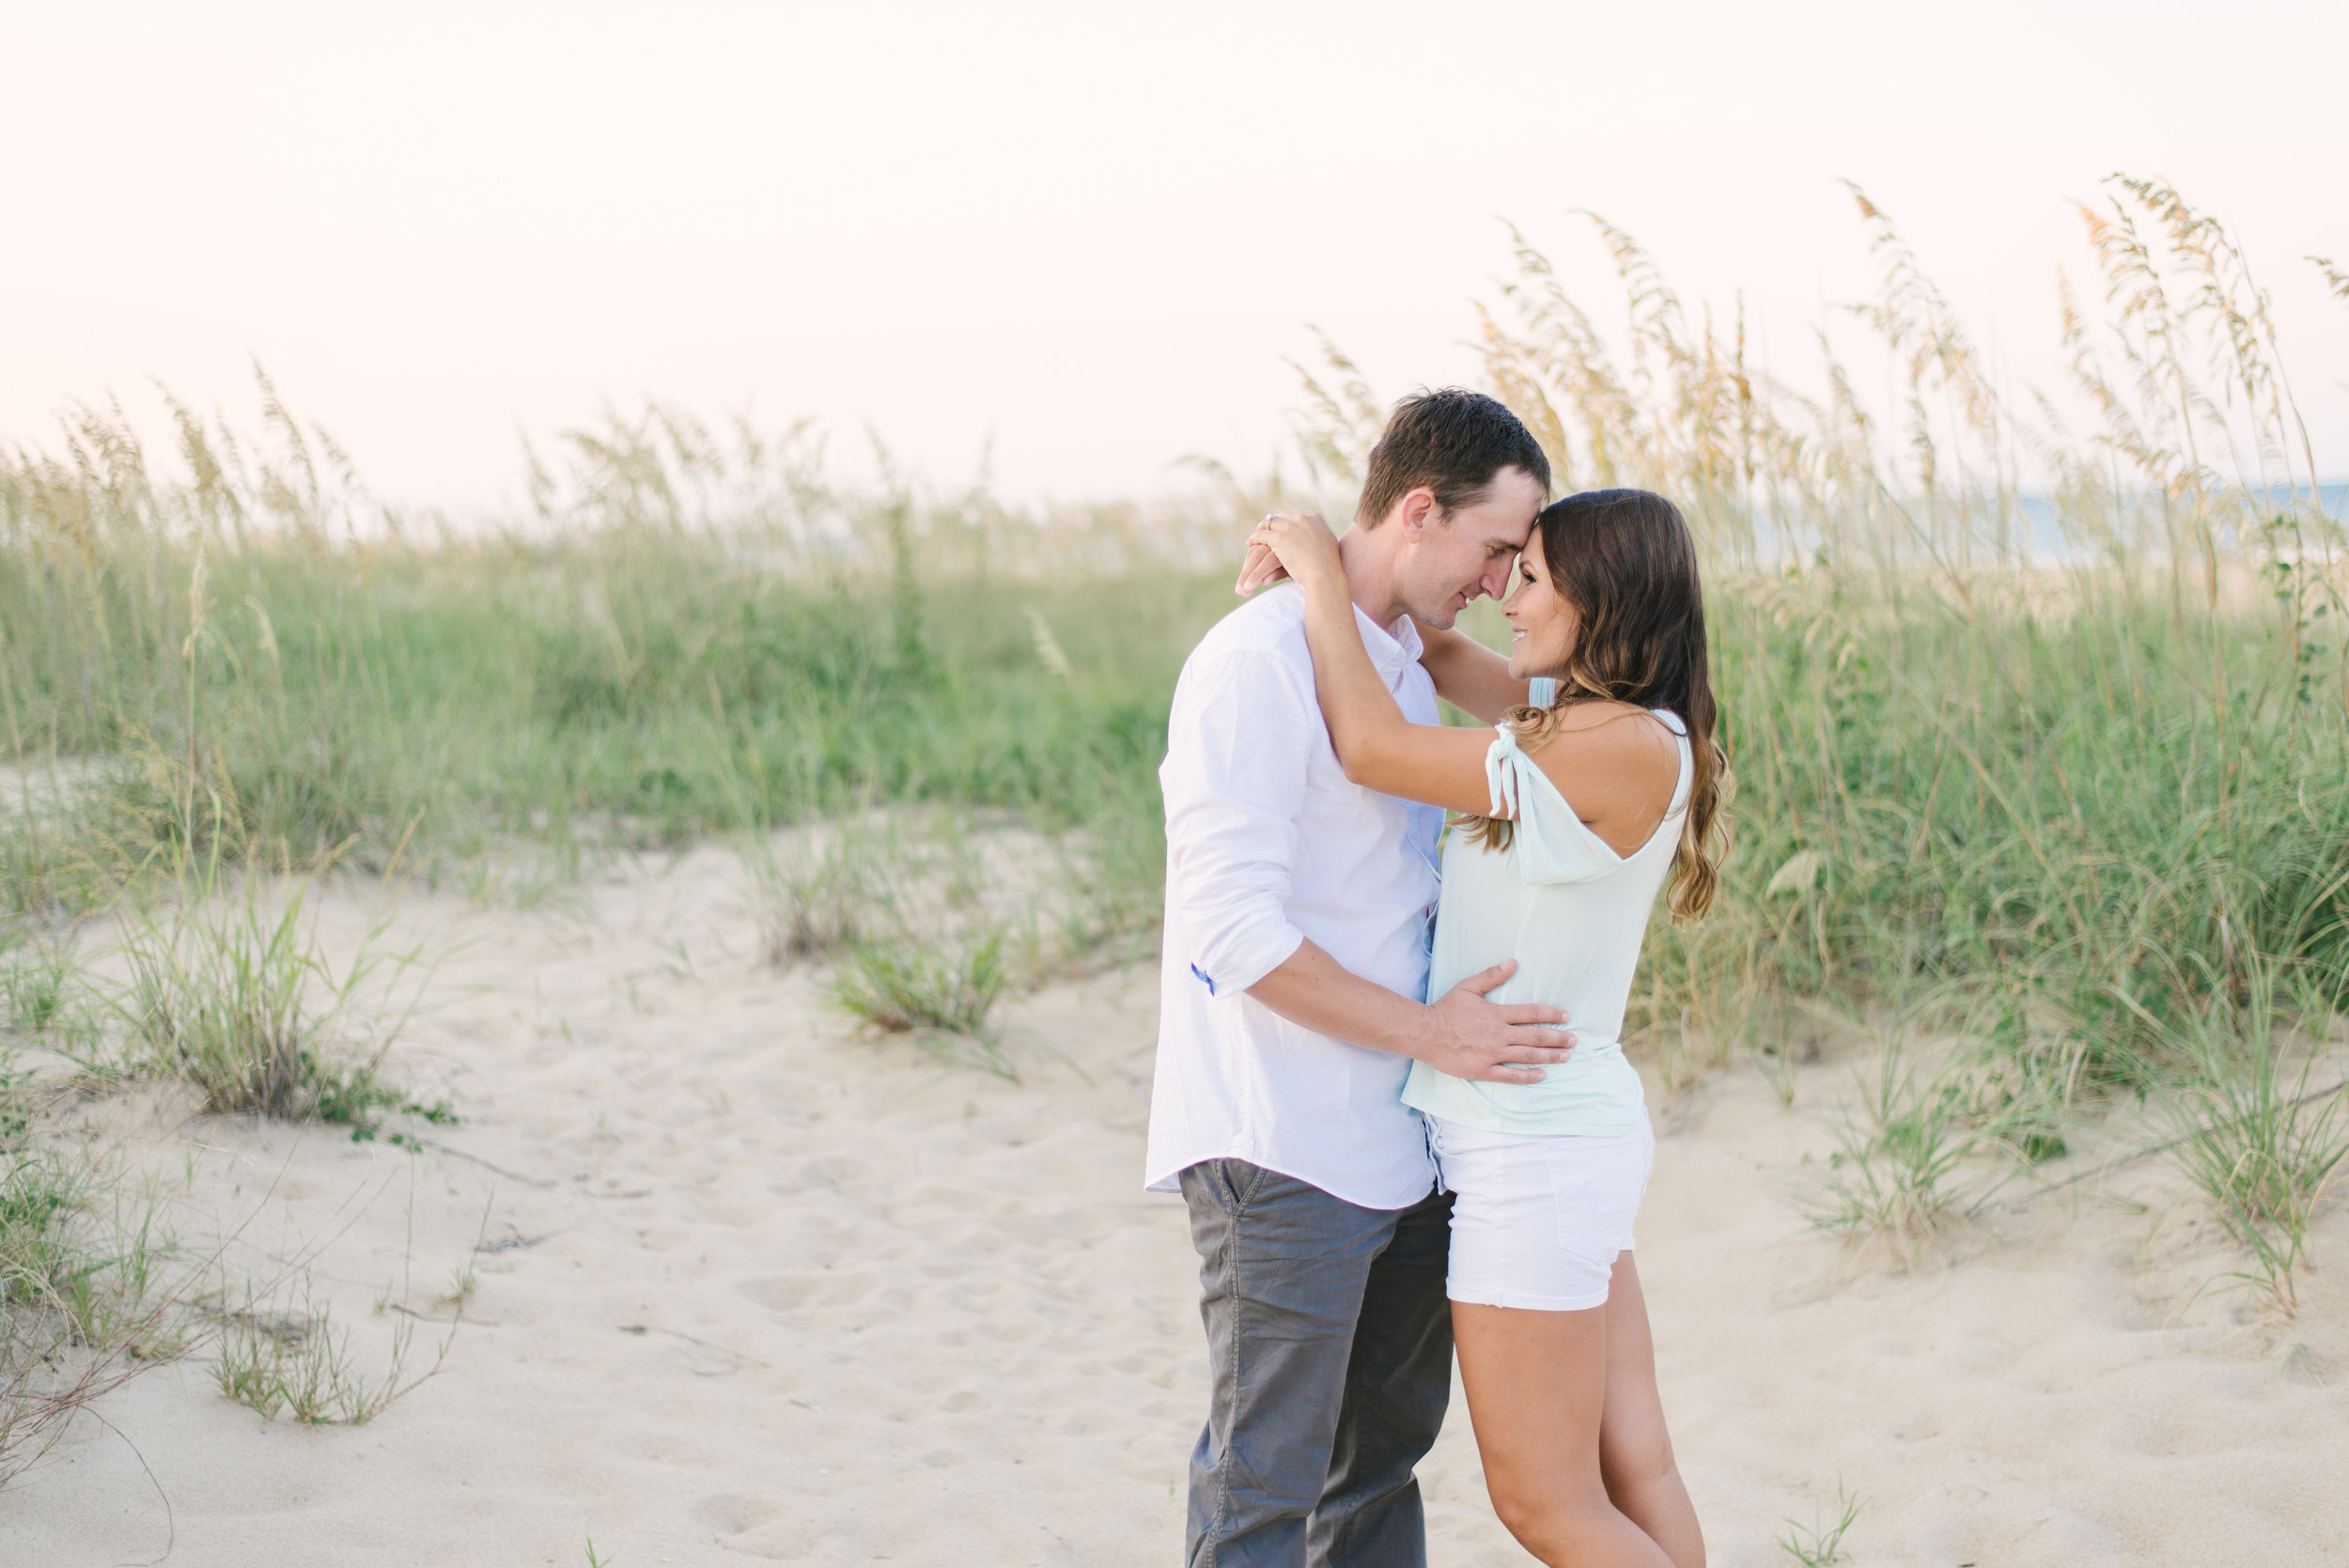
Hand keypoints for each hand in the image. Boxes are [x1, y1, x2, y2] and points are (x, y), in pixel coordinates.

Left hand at [1236, 511, 1338, 595]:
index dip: (1285, 522)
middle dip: (1271, 523)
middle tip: (1264, 530)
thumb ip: (1318, 539)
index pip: (1294, 515)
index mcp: (1315, 519)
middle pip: (1280, 516)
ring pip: (1269, 523)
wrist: (1325, 574)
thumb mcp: (1327, 546)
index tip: (1279, 528)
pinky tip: (1250, 543)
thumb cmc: (1329, 567)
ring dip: (1260, 529)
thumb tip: (1312, 542)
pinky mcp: (1278, 537)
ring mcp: (1289, 527)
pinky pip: (1261, 534)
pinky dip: (1254, 538)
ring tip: (1255, 538)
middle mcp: (1302, 518)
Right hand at [1411, 960, 1573, 1083]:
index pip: (1532, 1013)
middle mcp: (1498, 1035)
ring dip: (1550, 1056)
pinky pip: (1510, 1076)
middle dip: (1558, 1038)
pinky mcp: (1484, 1070)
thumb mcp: (1468, 987)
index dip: (1552, 1015)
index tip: (1566, 1017)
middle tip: (1574, 1040)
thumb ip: (1492, 976)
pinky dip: (1528, 1076)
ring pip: (1528, 1056)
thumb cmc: (1446, 1009)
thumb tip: (1513, 962)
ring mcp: (1492, 1054)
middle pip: (1536, 1037)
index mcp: (1497, 1014)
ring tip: (1566, 1056)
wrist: (1425, 1033)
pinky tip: (1542, 1074)